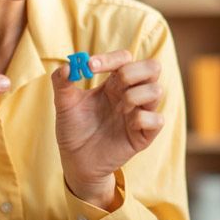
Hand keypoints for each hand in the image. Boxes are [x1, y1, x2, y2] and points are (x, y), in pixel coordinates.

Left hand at [52, 50, 163, 209]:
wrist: (76, 161)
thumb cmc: (73, 129)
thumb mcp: (64, 104)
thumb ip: (62, 82)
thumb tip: (67, 66)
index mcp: (114, 83)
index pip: (125, 59)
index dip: (110, 58)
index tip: (89, 66)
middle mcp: (130, 94)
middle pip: (152, 67)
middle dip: (134, 71)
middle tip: (115, 83)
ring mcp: (140, 113)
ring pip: (157, 90)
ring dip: (137, 95)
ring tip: (120, 107)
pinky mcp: (144, 135)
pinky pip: (157, 120)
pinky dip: (142, 118)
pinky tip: (128, 125)